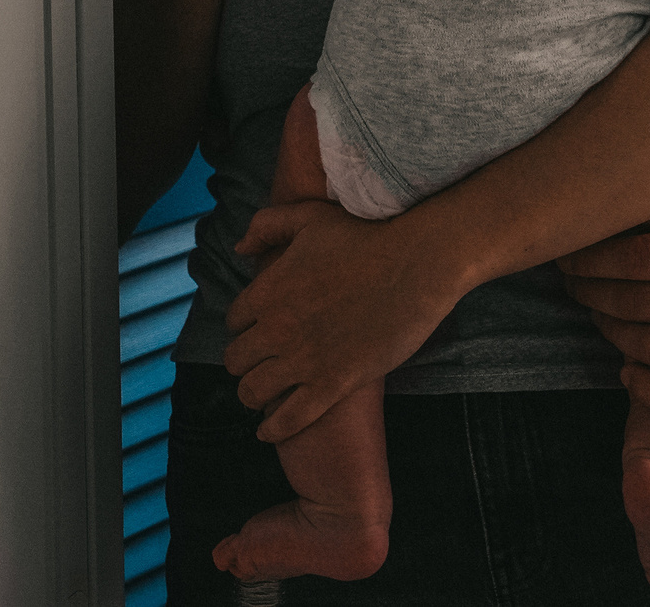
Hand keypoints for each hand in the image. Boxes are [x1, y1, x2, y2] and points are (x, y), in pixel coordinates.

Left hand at [222, 200, 463, 441]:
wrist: (415, 264)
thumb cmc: (366, 237)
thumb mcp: (309, 217)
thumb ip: (267, 226)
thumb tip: (240, 248)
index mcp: (268, 290)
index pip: (234, 322)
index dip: (243, 328)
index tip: (256, 332)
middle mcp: (277, 328)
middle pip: (236, 360)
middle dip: (243, 363)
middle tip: (258, 365)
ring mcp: (303, 359)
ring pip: (253, 392)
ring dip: (252, 395)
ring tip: (261, 397)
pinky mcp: (332, 384)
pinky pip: (288, 419)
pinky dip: (273, 429)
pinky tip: (269, 431)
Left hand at [557, 182, 649, 416]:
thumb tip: (628, 206)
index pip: (634, 258)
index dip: (591, 259)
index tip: (568, 256)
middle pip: (634, 303)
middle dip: (591, 293)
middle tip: (573, 285)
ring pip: (649, 346)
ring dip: (611, 332)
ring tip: (598, 315)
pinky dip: (645, 387)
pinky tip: (627, 371)